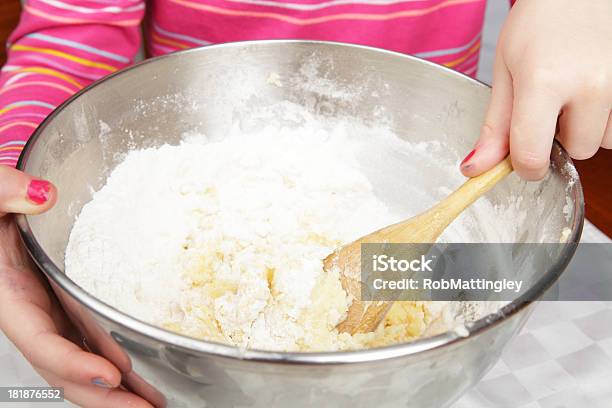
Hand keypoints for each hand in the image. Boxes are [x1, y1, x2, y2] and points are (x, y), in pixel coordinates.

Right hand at [0, 166, 151, 406]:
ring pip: (81, 365)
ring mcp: (52, 318)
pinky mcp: (68, 312)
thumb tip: (42, 195)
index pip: (41, 341)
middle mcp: (32, 317)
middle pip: (65, 370)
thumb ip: (6, 195)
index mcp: (11, 299)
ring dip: (116, 391)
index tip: (109, 374)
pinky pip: (91, 345)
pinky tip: (141, 379)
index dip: (72, 362)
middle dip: (103, 397)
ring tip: (154, 405)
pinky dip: (115, 367)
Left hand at [461, 0, 610, 179]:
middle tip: (552, 102)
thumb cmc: (540, 22)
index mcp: (545, 81)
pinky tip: (594, 90)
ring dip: (587, 127)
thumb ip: (495, 126)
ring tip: (575, 90)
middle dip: (560, 137)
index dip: (525, 166)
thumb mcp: (506, 70)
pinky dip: (606, 116)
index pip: (533, 156)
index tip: (523, 160)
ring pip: (604, 141)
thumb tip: (476, 169)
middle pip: (576, 151)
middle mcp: (591, 84)